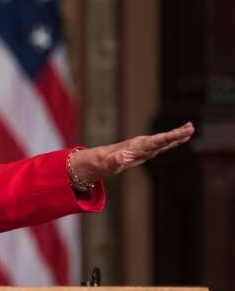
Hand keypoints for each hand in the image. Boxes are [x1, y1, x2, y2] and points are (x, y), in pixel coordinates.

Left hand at [70, 122, 194, 184]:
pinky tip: (181, 139)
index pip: (155, 142)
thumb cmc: (105, 162)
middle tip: (191, 127)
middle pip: (162, 139)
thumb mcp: (110, 163)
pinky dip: (172, 142)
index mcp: (136, 146)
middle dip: (176, 134)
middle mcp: (142, 145)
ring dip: (177, 136)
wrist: (101, 160)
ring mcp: (144, 148)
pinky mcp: (145, 151)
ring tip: (190, 129)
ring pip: (164, 141)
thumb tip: (123, 156)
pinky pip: (162, 145)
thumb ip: (116, 160)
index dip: (168, 138)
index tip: (179, 133)